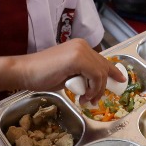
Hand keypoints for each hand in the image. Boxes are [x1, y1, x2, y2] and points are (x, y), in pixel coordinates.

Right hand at [11, 38, 125, 103]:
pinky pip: (94, 76)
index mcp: (80, 47)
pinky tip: (83, 96)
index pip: (101, 60)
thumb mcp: (67, 75)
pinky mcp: (77, 58)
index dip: (113, 71)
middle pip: (104, 66)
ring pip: (101, 73)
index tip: (120, 80)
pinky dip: (92, 88)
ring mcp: (80, 50)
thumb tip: (94, 85)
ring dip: (96, 90)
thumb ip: (82, 75)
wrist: (24, 72)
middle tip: (98, 99)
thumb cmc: (41, 75)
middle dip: (105, 85)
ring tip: (86, 99)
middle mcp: (82, 46)